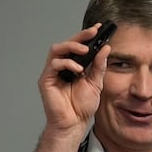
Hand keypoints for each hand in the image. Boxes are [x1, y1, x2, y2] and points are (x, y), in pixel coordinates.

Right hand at [37, 25, 107, 139]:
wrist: (75, 122)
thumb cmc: (82, 105)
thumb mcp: (96, 82)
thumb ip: (99, 66)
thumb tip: (105, 48)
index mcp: (73, 65)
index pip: (78, 46)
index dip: (86, 36)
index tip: (99, 28)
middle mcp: (61, 66)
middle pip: (66, 44)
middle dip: (80, 36)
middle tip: (92, 33)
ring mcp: (53, 72)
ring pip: (57, 50)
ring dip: (72, 47)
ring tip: (85, 50)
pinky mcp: (46, 80)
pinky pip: (53, 65)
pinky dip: (67, 63)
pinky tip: (78, 69)